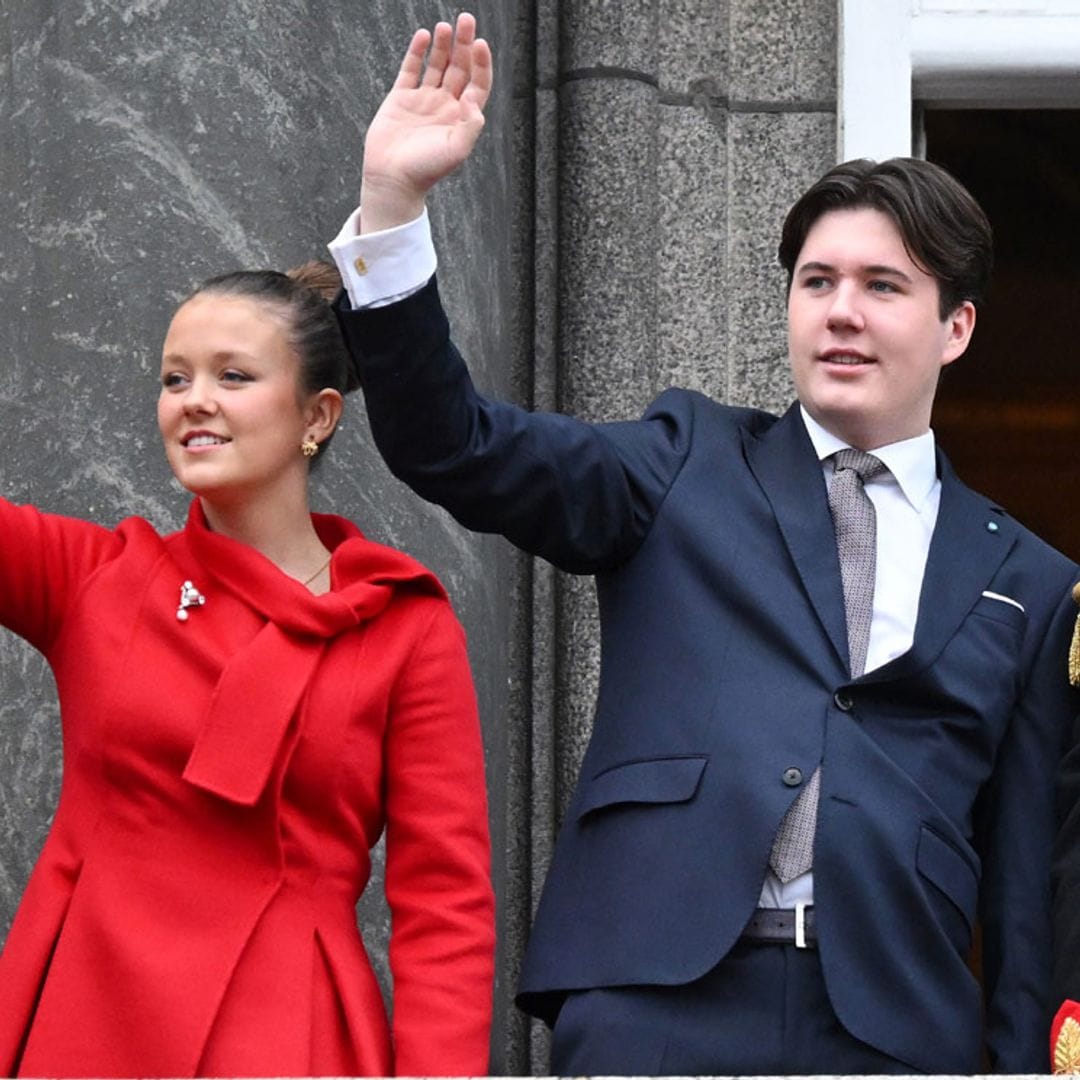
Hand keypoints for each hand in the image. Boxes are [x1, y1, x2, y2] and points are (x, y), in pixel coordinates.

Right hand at [360, 12, 492, 232]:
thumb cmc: (426, 170)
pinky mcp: (400, 98)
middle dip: (465, 44)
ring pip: (437, 65)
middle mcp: (445, 105)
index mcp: (462, 117)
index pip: (478, 83)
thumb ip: (471, 125)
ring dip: (443, 45)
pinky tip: (424, 36)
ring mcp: (423, 100)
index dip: (481, 63)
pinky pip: (411, 70)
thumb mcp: (456, 151)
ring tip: (446, 26)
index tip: (480, 44)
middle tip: (467, 20)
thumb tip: (474, 97)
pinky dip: (417, 52)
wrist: (393, 179)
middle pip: (460, 68)